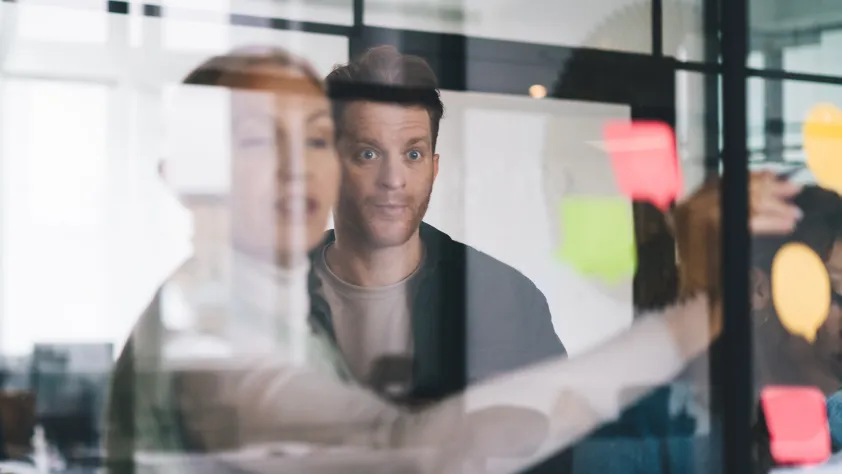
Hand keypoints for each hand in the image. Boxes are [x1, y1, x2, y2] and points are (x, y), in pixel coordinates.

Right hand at [671, 171, 801, 297]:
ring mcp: (700, 215)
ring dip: (776, 206)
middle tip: (793, 190)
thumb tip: (752, 199)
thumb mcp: (705, 240)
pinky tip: (787, 225)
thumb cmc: (702, 276)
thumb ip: (718, 218)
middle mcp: (690, 207)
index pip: (721, 181)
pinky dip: (773, 221)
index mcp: (686, 208)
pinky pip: (751, 218)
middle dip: (769, 187)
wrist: (694, 302)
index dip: (750, 177)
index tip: (773, 177)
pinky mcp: (715, 226)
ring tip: (794, 213)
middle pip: (736, 188)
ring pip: (747, 201)